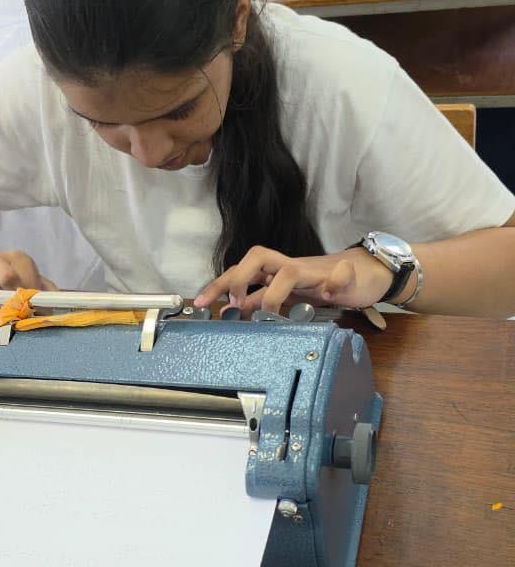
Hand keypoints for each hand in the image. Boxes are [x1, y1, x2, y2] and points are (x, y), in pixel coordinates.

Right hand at [0, 250, 57, 311]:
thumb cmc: (10, 288)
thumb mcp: (31, 286)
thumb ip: (47, 290)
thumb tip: (57, 298)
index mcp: (18, 258)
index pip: (27, 274)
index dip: (31, 292)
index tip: (32, 305)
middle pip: (7, 276)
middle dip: (14, 297)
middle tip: (17, 309)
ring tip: (2, 310)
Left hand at [194, 245, 393, 315]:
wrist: (366, 272)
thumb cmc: (323, 282)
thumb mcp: (288, 294)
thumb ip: (262, 299)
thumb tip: (233, 309)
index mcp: (276, 272)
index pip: (241, 271)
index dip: (219, 284)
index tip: (200, 303)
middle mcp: (291, 268)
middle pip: (257, 257)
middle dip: (239, 279)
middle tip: (234, 304)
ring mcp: (316, 272)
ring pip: (290, 269)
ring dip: (275, 290)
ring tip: (271, 309)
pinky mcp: (345, 276)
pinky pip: (341, 276)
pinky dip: (336, 283)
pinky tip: (332, 294)